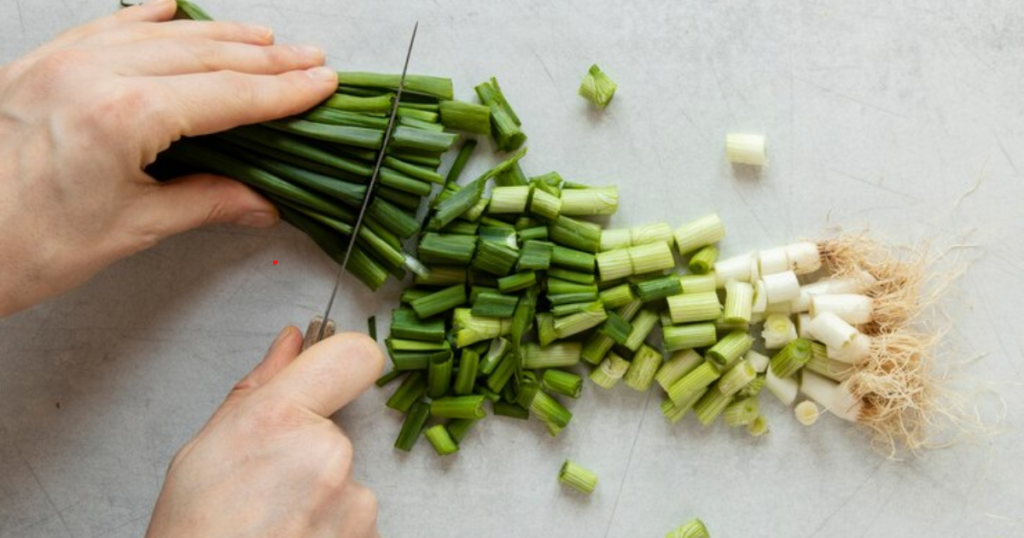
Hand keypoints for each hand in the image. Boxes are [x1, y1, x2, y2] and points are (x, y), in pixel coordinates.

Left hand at [0, 0, 337, 315]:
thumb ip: (205, 202)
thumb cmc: (22, 246)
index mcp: (122, 115)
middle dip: (265, 57)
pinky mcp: (40, 63)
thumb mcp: (131, 228)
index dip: (283, 91)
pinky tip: (174, 9)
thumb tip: (260, 203)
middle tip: (308, 59)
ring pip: (160, 32)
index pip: (228, 94)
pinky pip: (107, 26)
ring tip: (264, 36)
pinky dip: (148, 17)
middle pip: (203, 54)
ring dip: (220, 34)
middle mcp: (93, 74)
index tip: (320, 86)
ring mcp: (63, 61)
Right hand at [146, 326, 384, 537]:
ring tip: (274, 522)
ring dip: (321, 494)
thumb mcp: (205, 449)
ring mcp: (353, 500)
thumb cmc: (193, 534)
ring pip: (346, 477)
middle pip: (338, 428)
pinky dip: (330, 528)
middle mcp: (326, 454)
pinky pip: (354, 516)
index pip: (354, 356)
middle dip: (309, 449)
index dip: (344, 362)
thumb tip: (291, 341)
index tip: (331, 376)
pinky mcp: (368, 535)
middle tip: (266, 486)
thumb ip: (258, 387)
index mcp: (279, 418)